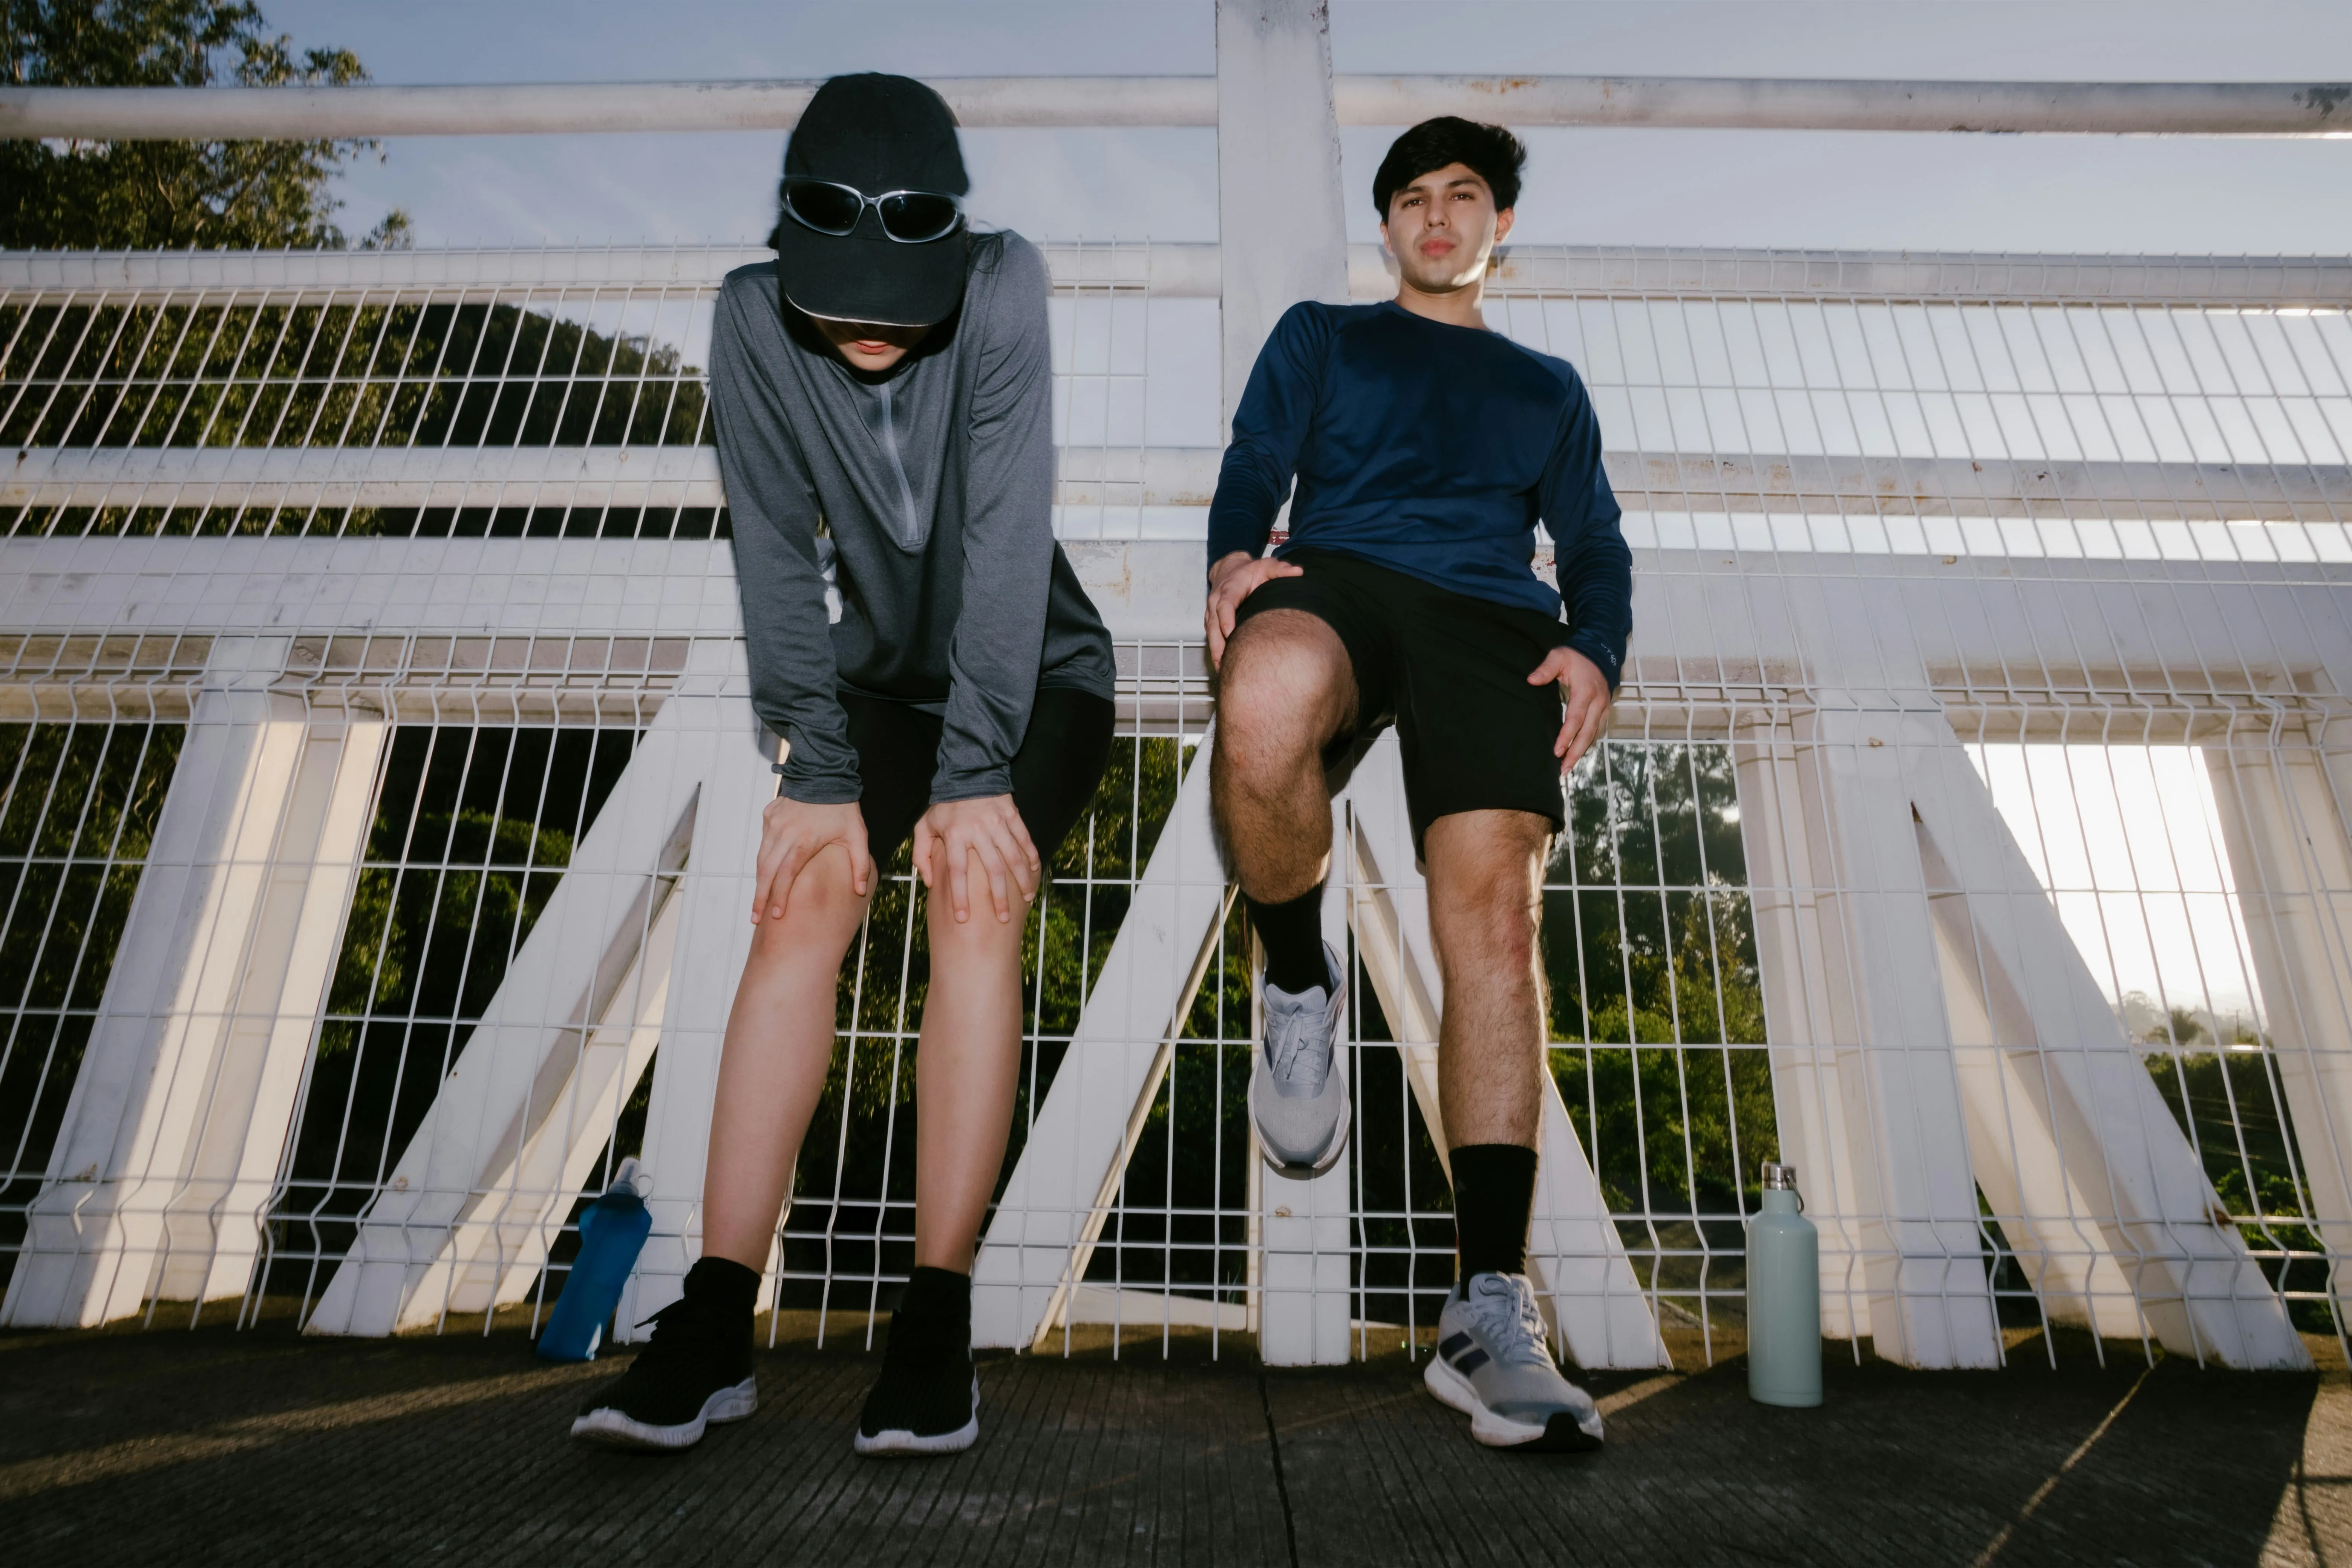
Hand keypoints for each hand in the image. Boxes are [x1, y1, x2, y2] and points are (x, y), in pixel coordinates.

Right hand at [751, 797, 872, 924]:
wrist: (825, 773)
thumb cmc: (843, 806)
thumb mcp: (857, 835)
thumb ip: (860, 864)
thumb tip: (860, 891)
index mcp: (804, 841)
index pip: (786, 875)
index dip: (779, 897)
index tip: (775, 915)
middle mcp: (784, 834)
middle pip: (766, 871)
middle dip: (760, 897)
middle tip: (755, 917)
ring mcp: (774, 824)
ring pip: (761, 858)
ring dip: (758, 881)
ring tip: (757, 902)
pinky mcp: (769, 815)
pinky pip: (763, 842)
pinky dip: (763, 859)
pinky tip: (765, 874)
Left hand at [913, 794, 1039, 924]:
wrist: (968, 773)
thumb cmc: (945, 806)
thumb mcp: (924, 826)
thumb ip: (921, 854)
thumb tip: (928, 882)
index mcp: (954, 835)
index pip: (957, 872)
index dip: (960, 897)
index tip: (963, 918)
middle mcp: (977, 831)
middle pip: (992, 870)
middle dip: (999, 897)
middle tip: (1003, 918)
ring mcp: (997, 823)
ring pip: (1013, 857)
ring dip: (1022, 880)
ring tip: (1027, 898)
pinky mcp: (1012, 816)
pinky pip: (1024, 839)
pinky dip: (1032, 856)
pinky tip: (1035, 871)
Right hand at [1205, 550, 1303, 667]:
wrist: (1230, 570)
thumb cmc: (1250, 571)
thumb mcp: (1267, 565)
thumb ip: (1281, 569)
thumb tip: (1298, 572)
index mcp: (1230, 588)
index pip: (1225, 604)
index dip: (1225, 618)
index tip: (1229, 632)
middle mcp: (1216, 600)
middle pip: (1213, 623)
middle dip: (1217, 642)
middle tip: (1223, 659)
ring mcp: (1212, 611)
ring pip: (1210, 632)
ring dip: (1215, 650)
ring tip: (1221, 668)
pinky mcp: (1211, 620)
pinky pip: (1211, 636)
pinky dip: (1215, 650)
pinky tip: (1221, 665)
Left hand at [1528, 645, 1611, 775]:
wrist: (1601, 654)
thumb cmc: (1577, 657)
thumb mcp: (1560, 656)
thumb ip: (1546, 668)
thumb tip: (1532, 680)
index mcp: (1586, 692)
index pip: (1576, 718)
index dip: (1567, 736)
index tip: (1557, 751)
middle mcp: (1598, 703)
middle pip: (1587, 733)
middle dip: (1575, 753)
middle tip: (1563, 770)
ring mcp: (1604, 708)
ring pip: (1593, 735)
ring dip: (1581, 752)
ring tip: (1567, 768)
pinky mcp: (1604, 711)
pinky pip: (1595, 731)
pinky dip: (1586, 744)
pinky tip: (1576, 755)